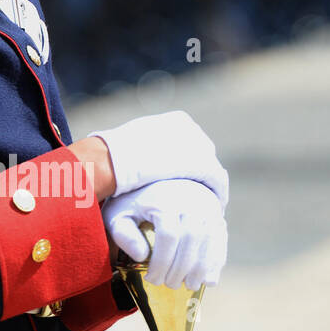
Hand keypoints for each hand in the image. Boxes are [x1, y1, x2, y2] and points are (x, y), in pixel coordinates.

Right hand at [89, 110, 227, 207]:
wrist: (112, 160)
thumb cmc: (112, 154)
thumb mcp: (131, 142)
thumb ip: (143, 147)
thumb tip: (136, 157)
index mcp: (177, 121)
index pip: (191, 142)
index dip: (188, 162)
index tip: (184, 179)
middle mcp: (192, 129)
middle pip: (204, 154)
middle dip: (200, 174)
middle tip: (194, 195)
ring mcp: (199, 145)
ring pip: (212, 170)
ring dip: (209, 187)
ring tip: (203, 206)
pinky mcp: (204, 164)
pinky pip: (217, 183)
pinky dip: (217, 196)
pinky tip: (212, 210)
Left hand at [103, 179, 226, 289]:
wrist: (158, 177)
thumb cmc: (132, 202)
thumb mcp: (119, 214)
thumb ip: (123, 233)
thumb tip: (140, 256)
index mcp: (163, 200)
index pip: (169, 235)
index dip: (162, 262)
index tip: (152, 278)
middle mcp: (189, 200)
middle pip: (192, 238)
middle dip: (182, 268)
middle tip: (170, 285)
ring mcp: (206, 206)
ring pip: (210, 240)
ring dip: (202, 268)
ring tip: (189, 285)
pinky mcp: (216, 214)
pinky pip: (220, 239)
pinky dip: (216, 261)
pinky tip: (208, 280)